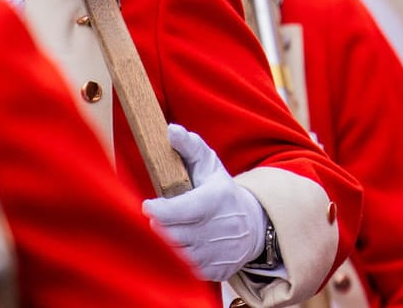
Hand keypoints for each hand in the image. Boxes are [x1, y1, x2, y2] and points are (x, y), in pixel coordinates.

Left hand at [142, 124, 268, 281]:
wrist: (254, 225)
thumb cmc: (223, 193)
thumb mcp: (210, 166)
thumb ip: (188, 147)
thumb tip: (170, 130)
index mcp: (214, 200)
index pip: (176, 212)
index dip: (157, 210)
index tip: (149, 205)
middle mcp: (216, 229)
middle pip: (170, 235)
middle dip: (159, 226)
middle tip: (159, 217)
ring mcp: (216, 253)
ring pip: (174, 255)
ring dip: (166, 243)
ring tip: (169, 230)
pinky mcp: (215, 271)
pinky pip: (184, 271)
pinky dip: (178, 261)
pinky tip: (182, 245)